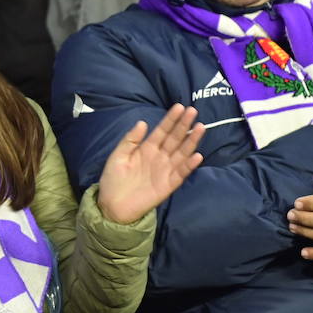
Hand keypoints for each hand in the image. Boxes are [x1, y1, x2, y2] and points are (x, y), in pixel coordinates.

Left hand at [96, 104, 202, 223]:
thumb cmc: (113, 180)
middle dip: (183, 125)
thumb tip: (142, 122)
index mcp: (147, 148)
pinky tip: (197, 155)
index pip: (162, 130)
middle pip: (174, 138)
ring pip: (181, 153)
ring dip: (191, 141)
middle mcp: (159, 157)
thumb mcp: (118, 156)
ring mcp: (165, 170)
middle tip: (193, 111)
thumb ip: (130, 140)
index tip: (180, 107)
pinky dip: (189, 165)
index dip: (170, 119)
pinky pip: (181, 173)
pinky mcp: (168, 185)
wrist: (112, 206)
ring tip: (200, 128)